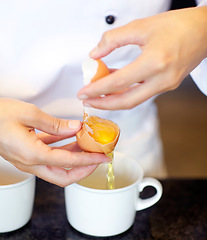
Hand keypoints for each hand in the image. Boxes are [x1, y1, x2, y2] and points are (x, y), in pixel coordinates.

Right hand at [0, 98, 108, 186]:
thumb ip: (56, 123)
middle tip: (97, 157)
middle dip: (83, 169)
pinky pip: (49, 156)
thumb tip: (76, 127)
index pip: (69, 163)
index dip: (89, 160)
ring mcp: (28, 160)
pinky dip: (62, 149)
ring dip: (74, 159)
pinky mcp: (27, 153)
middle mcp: (30, 162)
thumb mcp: (30, 114)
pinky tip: (71, 138)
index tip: (103, 157)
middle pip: (63, 176)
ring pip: (57, 167)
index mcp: (32, 154)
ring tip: (88, 146)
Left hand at [78, 6, 206, 109]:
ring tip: (98, 94)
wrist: (204, 31)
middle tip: (87, 102)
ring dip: (114, 99)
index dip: (97, 89)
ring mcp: (166, 85)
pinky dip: (126, 91)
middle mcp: (161, 79)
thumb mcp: (141, 27)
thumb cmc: (176, 26)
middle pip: (126, 101)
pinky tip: (116, 84)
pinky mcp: (167, 86)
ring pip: (134, 99)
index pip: (118, 83)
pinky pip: (142, 93)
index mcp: (154, 62)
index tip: (82, 93)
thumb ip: (113, 40)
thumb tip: (95, 54)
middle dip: (104, 105)